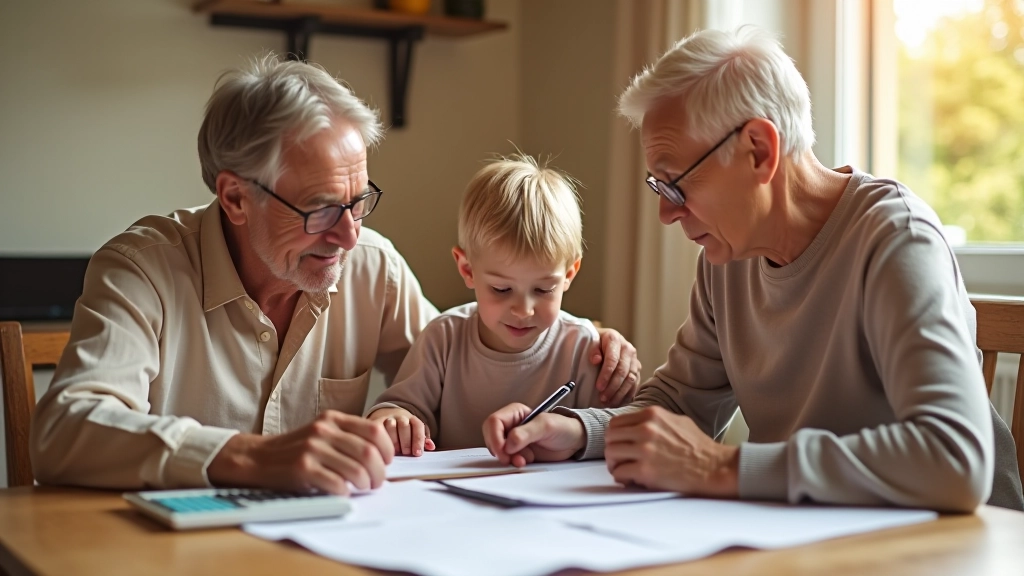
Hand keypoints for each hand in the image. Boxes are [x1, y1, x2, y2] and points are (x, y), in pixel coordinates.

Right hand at [207, 410, 394, 494]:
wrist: (257, 457)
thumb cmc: (296, 449)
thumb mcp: (322, 432)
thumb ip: (347, 436)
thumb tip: (381, 455)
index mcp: (333, 419)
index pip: (374, 430)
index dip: (387, 449)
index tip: (386, 461)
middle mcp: (324, 430)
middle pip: (369, 452)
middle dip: (380, 472)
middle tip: (377, 482)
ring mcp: (312, 449)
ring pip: (356, 470)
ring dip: (365, 484)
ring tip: (363, 488)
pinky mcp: (303, 468)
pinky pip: (336, 483)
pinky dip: (346, 491)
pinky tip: (343, 492)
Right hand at [368, 407, 434, 455]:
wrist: (384, 416)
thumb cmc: (402, 431)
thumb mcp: (414, 434)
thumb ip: (422, 440)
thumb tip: (431, 447)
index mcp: (412, 419)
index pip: (418, 426)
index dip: (418, 440)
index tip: (417, 453)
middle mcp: (400, 416)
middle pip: (404, 425)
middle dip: (406, 441)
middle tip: (406, 453)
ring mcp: (387, 418)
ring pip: (391, 426)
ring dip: (393, 441)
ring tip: (395, 452)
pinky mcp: (374, 422)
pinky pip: (377, 429)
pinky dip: (380, 439)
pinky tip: (382, 448)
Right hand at [482, 403, 586, 466]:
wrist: (574, 442)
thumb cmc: (563, 427)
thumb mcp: (546, 426)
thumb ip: (526, 433)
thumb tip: (509, 443)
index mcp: (515, 413)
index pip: (494, 422)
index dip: (495, 437)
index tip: (503, 450)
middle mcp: (511, 426)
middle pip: (491, 436)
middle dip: (498, 449)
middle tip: (509, 458)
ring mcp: (513, 440)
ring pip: (498, 450)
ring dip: (507, 458)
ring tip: (522, 460)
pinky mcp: (518, 453)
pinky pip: (506, 459)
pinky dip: (512, 462)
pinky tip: (524, 462)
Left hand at [591, 327, 641, 406]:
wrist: (603, 340)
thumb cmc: (594, 343)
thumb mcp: (590, 342)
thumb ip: (592, 349)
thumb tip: (596, 360)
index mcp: (614, 339)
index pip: (613, 359)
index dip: (606, 375)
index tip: (598, 387)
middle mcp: (628, 348)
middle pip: (623, 371)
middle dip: (612, 387)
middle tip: (602, 398)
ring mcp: (634, 359)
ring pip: (630, 379)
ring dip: (619, 393)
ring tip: (609, 402)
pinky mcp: (637, 368)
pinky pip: (635, 384)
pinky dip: (627, 394)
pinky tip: (618, 402)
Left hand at [605, 406, 738, 496]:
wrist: (714, 467)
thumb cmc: (699, 447)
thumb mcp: (677, 421)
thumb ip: (655, 420)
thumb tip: (635, 425)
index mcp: (652, 415)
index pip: (616, 422)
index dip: (615, 436)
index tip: (621, 444)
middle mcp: (646, 429)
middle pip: (610, 437)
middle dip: (613, 449)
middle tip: (619, 459)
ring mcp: (645, 450)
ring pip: (611, 454)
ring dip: (615, 464)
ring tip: (624, 470)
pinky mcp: (645, 470)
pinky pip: (619, 473)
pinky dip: (622, 478)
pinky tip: (631, 479)